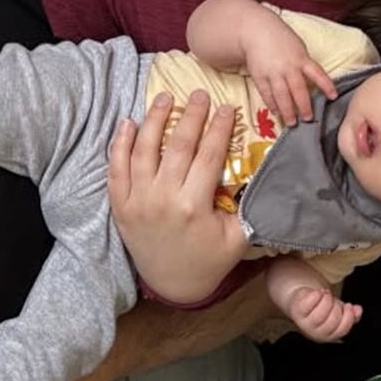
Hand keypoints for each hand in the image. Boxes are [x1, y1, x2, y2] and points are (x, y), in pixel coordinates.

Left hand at [109, 90, 246, 303]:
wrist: (173, 286)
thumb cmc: (209, 260)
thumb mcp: (238, 238)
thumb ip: (249, 207)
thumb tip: (264, 174)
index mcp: (193, 206)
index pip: (208, 155)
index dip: (219, 128)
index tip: (227, 108)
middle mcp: (162, 199)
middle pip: (178, 145)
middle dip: (191, 115)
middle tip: (199, 94)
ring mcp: (137, 202)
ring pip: (144, 150)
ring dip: (154, 119)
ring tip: (165, 98)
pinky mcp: (120, 207)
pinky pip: (115, 169)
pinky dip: (120, 144)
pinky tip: (128, 123)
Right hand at [245, 18, 336, 126]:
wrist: (257, 31)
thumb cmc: (281, 40)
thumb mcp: (298, 49)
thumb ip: (305, 65)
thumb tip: (313, 83)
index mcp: (301, 58)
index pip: (317, 74)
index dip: (326, 85)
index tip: (333, 96)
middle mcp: (288, 67)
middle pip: (298, 90)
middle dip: (304, 106)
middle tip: (308, 118)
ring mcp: (273, 72)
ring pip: (281, 96)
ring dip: (287, 111)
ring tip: (291, 123)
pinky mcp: (259, 76)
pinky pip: (266, 94)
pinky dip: (272, 104)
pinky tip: (276, 112)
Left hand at [288, 287, 361, 342]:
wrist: (301, 303)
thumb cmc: (321, 309)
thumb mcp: (338, 314)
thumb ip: (352, 315)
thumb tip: (358, 310)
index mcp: (328, 335)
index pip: (342, 329)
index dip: (348, 316)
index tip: (348, 305)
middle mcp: (316, 333)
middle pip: (333, 319)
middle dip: (337, 306)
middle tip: (335, 300)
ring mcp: (305, 323)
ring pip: (321, 312)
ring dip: (327, 299)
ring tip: (327, 295)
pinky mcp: (297, 312)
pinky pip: (310, 302)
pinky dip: (317, 294)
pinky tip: (319, 293)